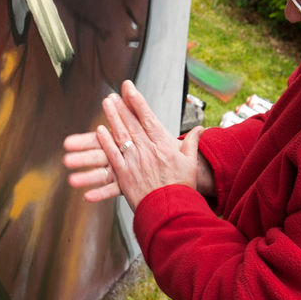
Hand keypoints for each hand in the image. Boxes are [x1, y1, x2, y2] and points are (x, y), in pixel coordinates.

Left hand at [63, 80, 206, 208]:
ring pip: (121, 135)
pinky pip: (113, 155)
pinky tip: (100, 131)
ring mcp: (134, 162)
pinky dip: (106, 142)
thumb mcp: (191, 163)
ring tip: (105, 104)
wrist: (171, 211)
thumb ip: (192, 144)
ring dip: (112, 118)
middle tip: (112, 94)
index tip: (128, 88)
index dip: (137, 101)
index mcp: (163, 145)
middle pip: (131, 123)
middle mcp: (147, 150)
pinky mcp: (124, 175)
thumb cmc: (182, 188)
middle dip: (121, 106)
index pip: (148, 117)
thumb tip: (201, 129)